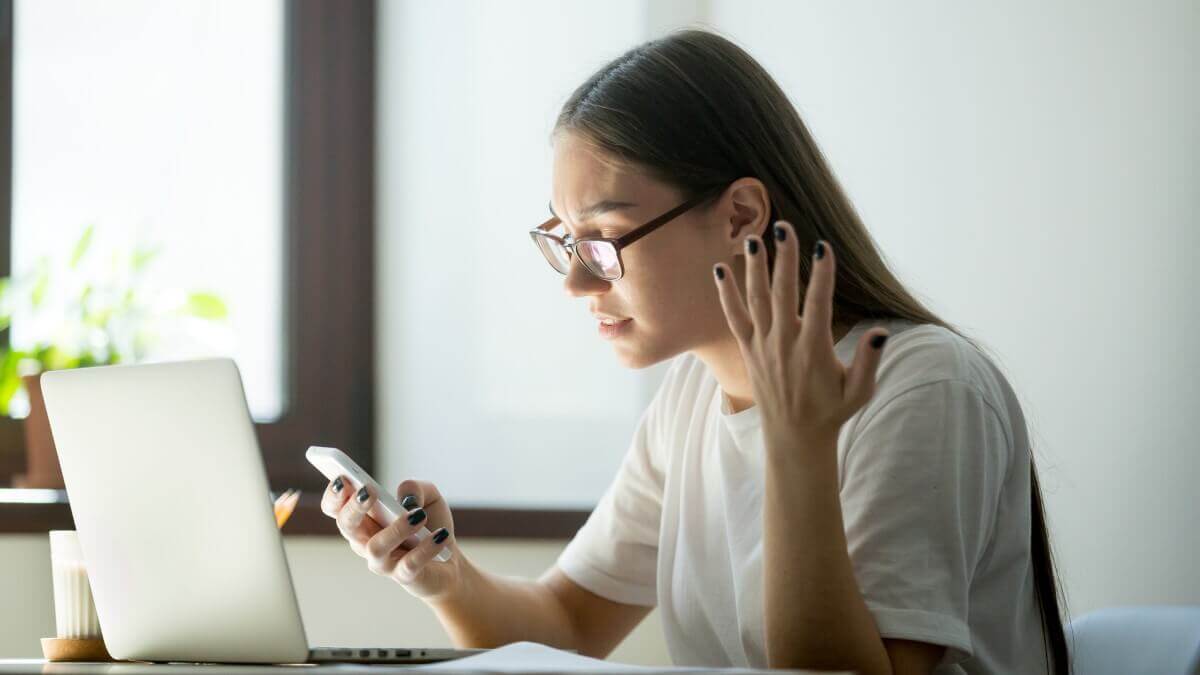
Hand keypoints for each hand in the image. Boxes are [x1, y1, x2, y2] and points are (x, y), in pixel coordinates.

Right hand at [320, 477, 461, 600]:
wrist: (449, 563)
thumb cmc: (429, 525)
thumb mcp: (428, 497)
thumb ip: (415, 488)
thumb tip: (406, 498)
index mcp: (365, 519)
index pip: (336, 508)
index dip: (334, 495)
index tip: (343, 478)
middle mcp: (366, 541)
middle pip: (346, 525)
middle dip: (354, 507)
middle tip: (369, 491)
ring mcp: (382, 562)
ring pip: (375, 548)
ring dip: (396, 529)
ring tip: (419, 515)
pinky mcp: (404, 577)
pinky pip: (409, 564)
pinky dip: (426, 548)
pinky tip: (440, 535)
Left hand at [713, 221, 889, 450]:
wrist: (794, 437)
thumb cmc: (832, 410)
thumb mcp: (859, 391)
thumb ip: (869, 361)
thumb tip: (880, 332)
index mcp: (814, 350)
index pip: (819, 305)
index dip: (822, 275)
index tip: (824, 246)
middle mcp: (785, 344)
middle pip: (783, 293)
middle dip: (784, 259)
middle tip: (784, 227)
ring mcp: (763, 346)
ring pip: (756, 300)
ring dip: (754, 268)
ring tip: (751, 238)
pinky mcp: (749, 351)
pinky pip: (734, 318)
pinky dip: (726, 294)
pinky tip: (719, 269)